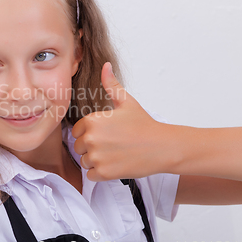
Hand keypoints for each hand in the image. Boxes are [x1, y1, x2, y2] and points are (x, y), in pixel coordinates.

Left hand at [72, 62, 170, 180]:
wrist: (163, 147)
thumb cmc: (144, 125)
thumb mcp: (126, 102)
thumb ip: (111, 85)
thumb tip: (106, 66)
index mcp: (93, 120)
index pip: (77, 131)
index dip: (90, 133)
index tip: (107, 135)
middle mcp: (91, 138)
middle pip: (79, 147)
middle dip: (92, 148)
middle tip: (113, 145)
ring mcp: (97, 156)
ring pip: (85, 161)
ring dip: (96, 161)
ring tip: (115, 155)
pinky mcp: (103, 172)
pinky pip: (91, 175)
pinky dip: (101, 173)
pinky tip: (115, 165)